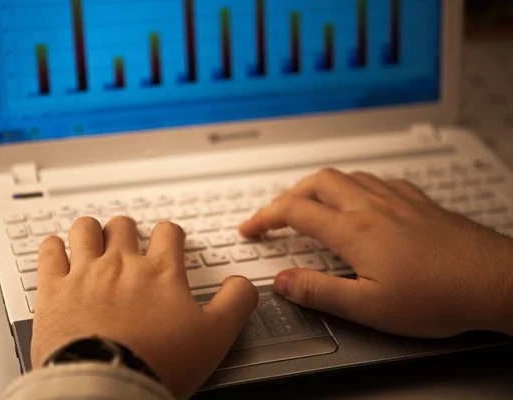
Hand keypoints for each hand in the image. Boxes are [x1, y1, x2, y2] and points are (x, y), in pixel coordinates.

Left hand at [32, 217, 258, 399]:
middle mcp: (122, 265)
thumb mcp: (214, 336)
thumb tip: (243, 284)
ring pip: (85, 229)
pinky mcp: (54, 291)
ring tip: (93, 241)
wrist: (108, 387)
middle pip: (124, 225)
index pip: (168, 233)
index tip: (169, 242)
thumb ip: (235, 303)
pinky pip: (49, 252)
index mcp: (160, 272)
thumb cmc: (158, 363)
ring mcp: (86, 274)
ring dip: (90, 231)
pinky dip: (53, 247)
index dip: (171, 235)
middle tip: (129, 243)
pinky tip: (58, 251)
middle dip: (128, 231)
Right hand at [240, 169, 512, 337]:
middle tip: (275, 214)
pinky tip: (359, 198)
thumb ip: (320, 291)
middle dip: (288, 195)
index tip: (251, 228)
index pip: (294, 211)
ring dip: (318, 186)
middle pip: (316, 182)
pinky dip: (353, 184)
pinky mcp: (417, 200)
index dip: (264, 217)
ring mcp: (396, 199)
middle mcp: (371, 206)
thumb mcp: (370, 306)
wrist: (494, 280)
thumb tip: (284, 282)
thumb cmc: (438, 295)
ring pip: (345, 176)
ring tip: (309, 202)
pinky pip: (375, 179)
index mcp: (354, 230)